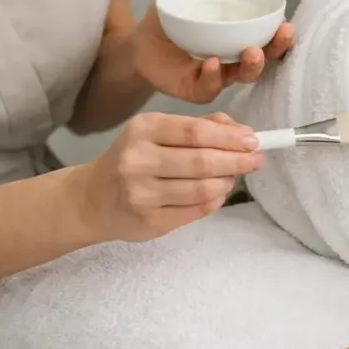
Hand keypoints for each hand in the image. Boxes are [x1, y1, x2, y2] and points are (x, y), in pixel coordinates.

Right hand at [76, 111, 263, 242]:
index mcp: (142, 129)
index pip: (194, 131)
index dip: (229, 137)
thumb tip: (241, 131)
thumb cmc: (133, 158)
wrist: (91, 199)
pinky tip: (217, 194)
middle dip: (236, 161)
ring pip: (202, 190)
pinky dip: (214, 201)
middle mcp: (138, 160)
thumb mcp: (156, 132)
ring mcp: (141, 195)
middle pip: (201, 161)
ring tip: (233, 177)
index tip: (253, 140)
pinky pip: (195, 211)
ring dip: (226, 183)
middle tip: (257, 160)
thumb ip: (199, 126)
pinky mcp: (149, 222)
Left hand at [134, 4, 294, 103]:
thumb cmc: (164, 23)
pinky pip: (208, 89)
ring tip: (251, 52)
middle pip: (260, 60)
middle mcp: (229, 59)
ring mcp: (213, 77)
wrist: (135, 45)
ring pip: (239, 76)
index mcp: (233, 38)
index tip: (287, 25)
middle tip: (280, 37)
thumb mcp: (182, 2)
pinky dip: (212, 77)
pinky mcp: (193, 90)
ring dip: (250, 66)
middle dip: (274, 50)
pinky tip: (211, 63)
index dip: (278, 36)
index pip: (264, 39)